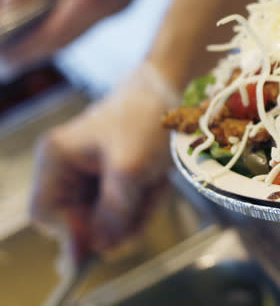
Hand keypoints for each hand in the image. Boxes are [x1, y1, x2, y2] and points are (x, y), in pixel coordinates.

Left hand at [0, 0, 159, 72]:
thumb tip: (8, 1)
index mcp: (86, 6)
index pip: (51, 37)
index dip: (27, 50)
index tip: (7, 58)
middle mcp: (103, 14)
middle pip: (67, 40)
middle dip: (40, 49)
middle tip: (17, 55)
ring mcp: (117, 7)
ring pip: (81, 31)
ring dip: (57, 37)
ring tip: (36, 39)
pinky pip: (93, 19)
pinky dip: (73, 23)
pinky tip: (64, 16)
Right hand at [29, 63, 179, 262]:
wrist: (176, 90)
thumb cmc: (147, 119)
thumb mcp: (130, 170)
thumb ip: (113, 212)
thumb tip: (103, 247)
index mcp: (56, 158)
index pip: (45, 214)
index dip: (73, 231)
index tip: (108, 234)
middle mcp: (67, 168)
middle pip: (81, 221)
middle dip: (117, 220)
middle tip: (146, 204)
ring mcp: (92, 174)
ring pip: (109, 219)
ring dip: (138, 210)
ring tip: (157, 184)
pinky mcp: (116, 178)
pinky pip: (128, 208)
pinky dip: (147, 202)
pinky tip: (161, 182)